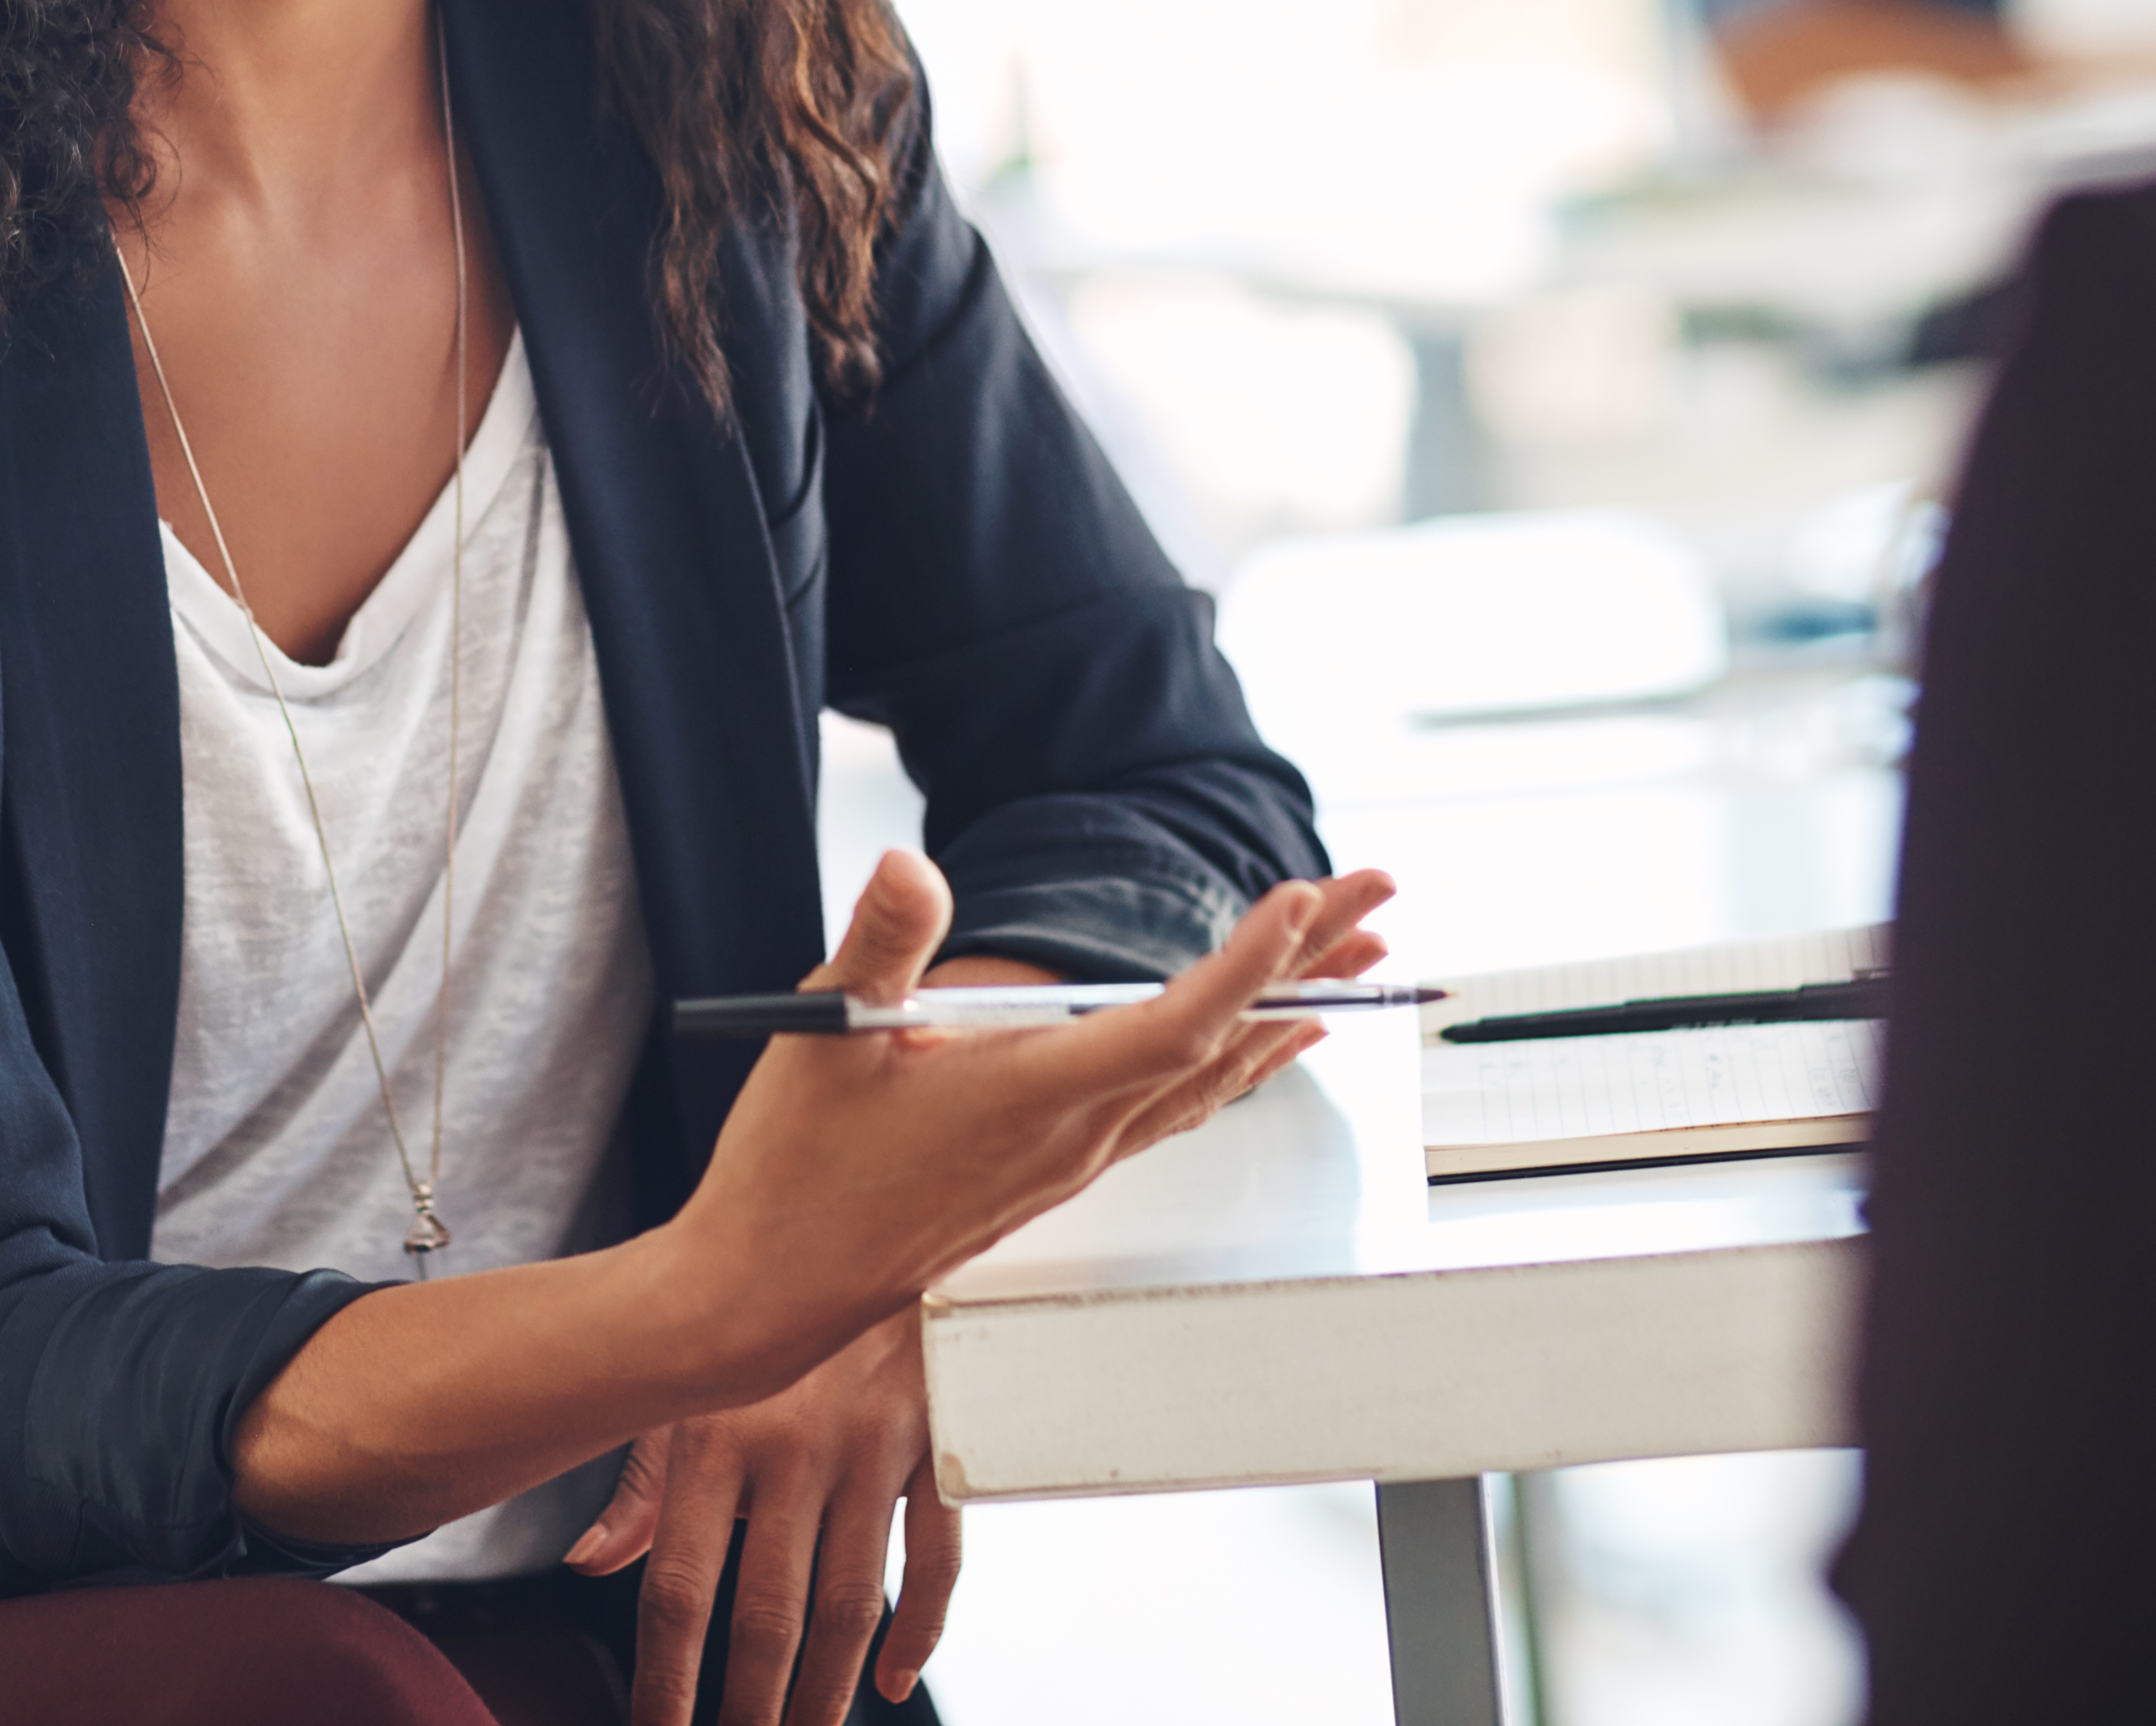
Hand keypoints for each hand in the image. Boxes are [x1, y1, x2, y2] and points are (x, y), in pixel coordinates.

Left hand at [568, 1309, 950, 1725]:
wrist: (865, 1216)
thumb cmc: (758, 1310)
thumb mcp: (685, 1380)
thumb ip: (643, 1480)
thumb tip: (591, 1563)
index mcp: (715, 1436)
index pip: (682, 1589)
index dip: (669, 1679)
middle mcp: (791, 1447)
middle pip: (768, 1615)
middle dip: (751, 1706)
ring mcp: (872, 1449)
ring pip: (849, 1603)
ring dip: (826, 1691)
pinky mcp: (937, 1443)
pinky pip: (936, 1557)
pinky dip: (920, 1629)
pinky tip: (892, 1678)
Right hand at [661, 851, 1402, 1398]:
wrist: (775, 1291)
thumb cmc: (795, 1171)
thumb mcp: (825, 1036)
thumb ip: (879, 944)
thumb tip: (904, 864)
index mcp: (1032, 1094)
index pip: (1176, 1023)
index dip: (1250, 962)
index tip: (1305, 898)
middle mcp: (1075, 1134)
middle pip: (1226, 1042)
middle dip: (1312, 963)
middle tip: (1380, 894)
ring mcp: (1072, 1160)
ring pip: (1212, 1080)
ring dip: (1288, 1012)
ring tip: (1354, 958)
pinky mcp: (1054, 1172)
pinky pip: (1177, 1109)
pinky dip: (1233, 1063)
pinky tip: (1257, 1047)